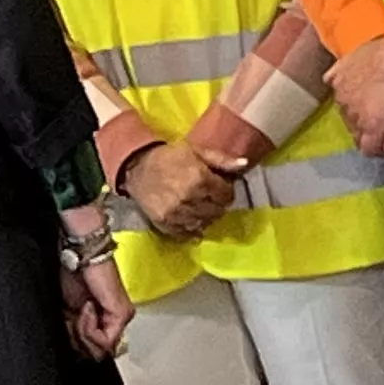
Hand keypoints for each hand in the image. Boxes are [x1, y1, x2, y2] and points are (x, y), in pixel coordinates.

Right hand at [62, 241, 132, 356]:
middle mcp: (118, 321)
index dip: (76, 344)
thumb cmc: (74, 278)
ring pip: (100, 350)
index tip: (68, 325)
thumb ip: (76, 333)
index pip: (93, 351)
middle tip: (73, 317)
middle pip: (97, 354)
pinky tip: (87, 308)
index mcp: (105, 321)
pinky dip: (88, 328)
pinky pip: (104, 340)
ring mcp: (122, 318)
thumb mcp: (69, 313)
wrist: (80, 258)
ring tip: (80, 311)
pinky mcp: (122, 314)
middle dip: (78, 340)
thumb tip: (77, 352)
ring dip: (82, 333)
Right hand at [117, 141, 236, 234]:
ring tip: (201, 208)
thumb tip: (245, 163)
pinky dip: (191, 229)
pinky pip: (185, 233)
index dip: (226, 192)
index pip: (226, 196)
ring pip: (203, 223)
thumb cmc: (171, 157)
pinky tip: (191, 220)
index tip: (221, 188)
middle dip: (218, 205)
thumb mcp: (198, 151)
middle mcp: (189, 198)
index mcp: (200, 179)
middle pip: (217, 211)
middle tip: (211, 199)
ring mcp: (175, 213)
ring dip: (206, 217)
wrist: (138, 166)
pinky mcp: (163, 222)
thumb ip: (222, 159)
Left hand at [333, 37, 383, 151]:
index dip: (360, 106)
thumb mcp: (359, 52)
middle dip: (364, 119)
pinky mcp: (373, 128)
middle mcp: (342, 99)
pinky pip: (370, 147)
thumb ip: (343, 68)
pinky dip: (379, 148)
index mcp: (338, 81)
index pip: (344, 103)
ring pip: (359, 134)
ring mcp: (356, 115)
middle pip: (350, 119)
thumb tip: (329, 78)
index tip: (374, 106)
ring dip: (372, 133)